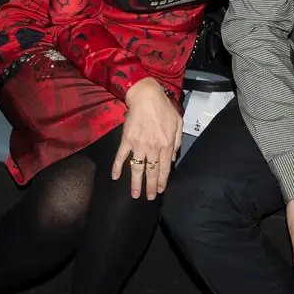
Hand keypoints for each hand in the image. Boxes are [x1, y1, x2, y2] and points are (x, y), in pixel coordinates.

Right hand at [112, 77, 182, 199]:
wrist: (146, 96)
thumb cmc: (163, 107)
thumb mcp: (178, 122)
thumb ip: (177, 141)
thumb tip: (173, 158)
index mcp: (166, 144)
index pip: (164, 168)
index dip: (162, 180)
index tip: (160, 190)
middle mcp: (153, 147)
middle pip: (152, 172)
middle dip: (150, 187)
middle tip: (148, 197)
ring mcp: (138, 145)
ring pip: (138, 168)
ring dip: (135, 183)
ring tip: (135, 194)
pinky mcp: (126, 140)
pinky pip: (121, 156)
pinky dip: (117, 167)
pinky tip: (115, 177)